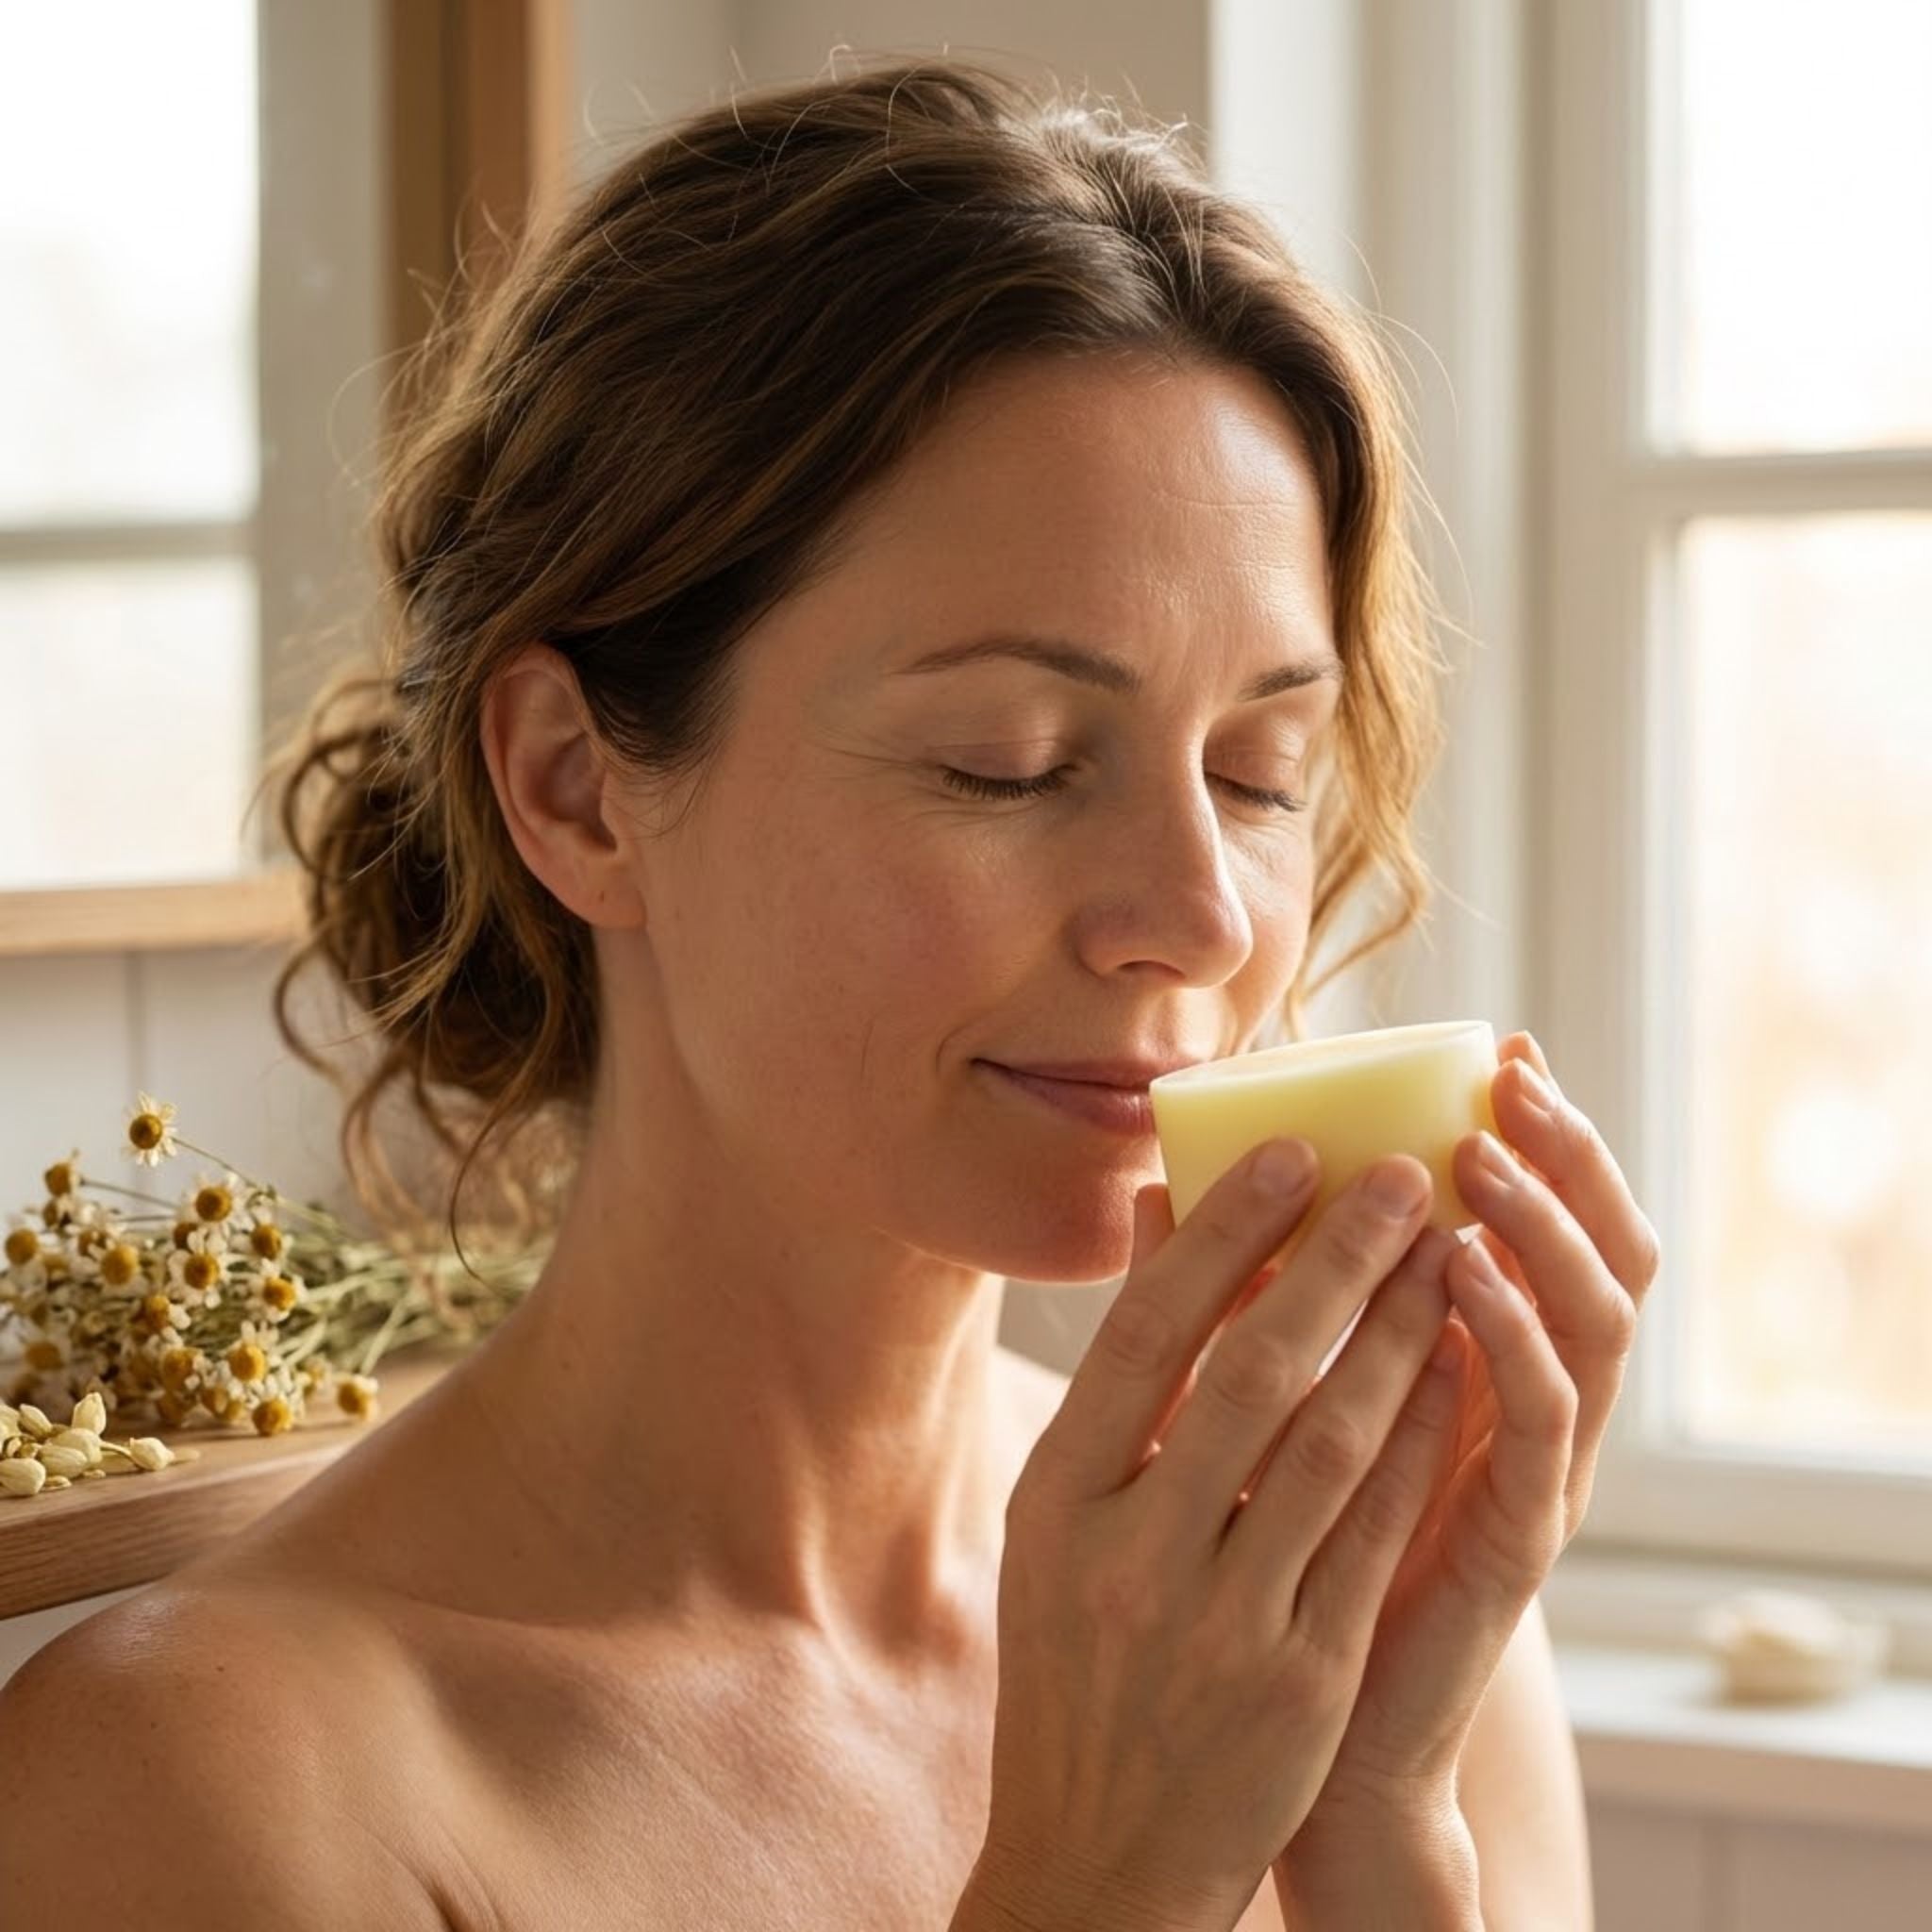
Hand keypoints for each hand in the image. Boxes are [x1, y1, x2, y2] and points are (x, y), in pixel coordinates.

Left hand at [1277, 1030, 1661, 1834]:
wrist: (1305, 1742)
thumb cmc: (1276, 1557)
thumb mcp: (1260, 1404)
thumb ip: (1231, 1295)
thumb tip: (1156, 1186)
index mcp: (1476, 1360)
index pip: (1539, 1225)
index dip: (1533, 1138)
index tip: (1501, 1049)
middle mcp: (1521, 1402)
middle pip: (1591, 1253)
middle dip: (1558, 1156)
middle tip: (1513, 1076)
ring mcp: (1533, 1469)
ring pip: (1589, 1322)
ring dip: (1539, 1227)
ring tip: (1480, 1152)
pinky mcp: (1518, 1538)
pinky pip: (1539, 1423)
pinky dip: (1516, 1337)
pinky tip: (1463, 1271)